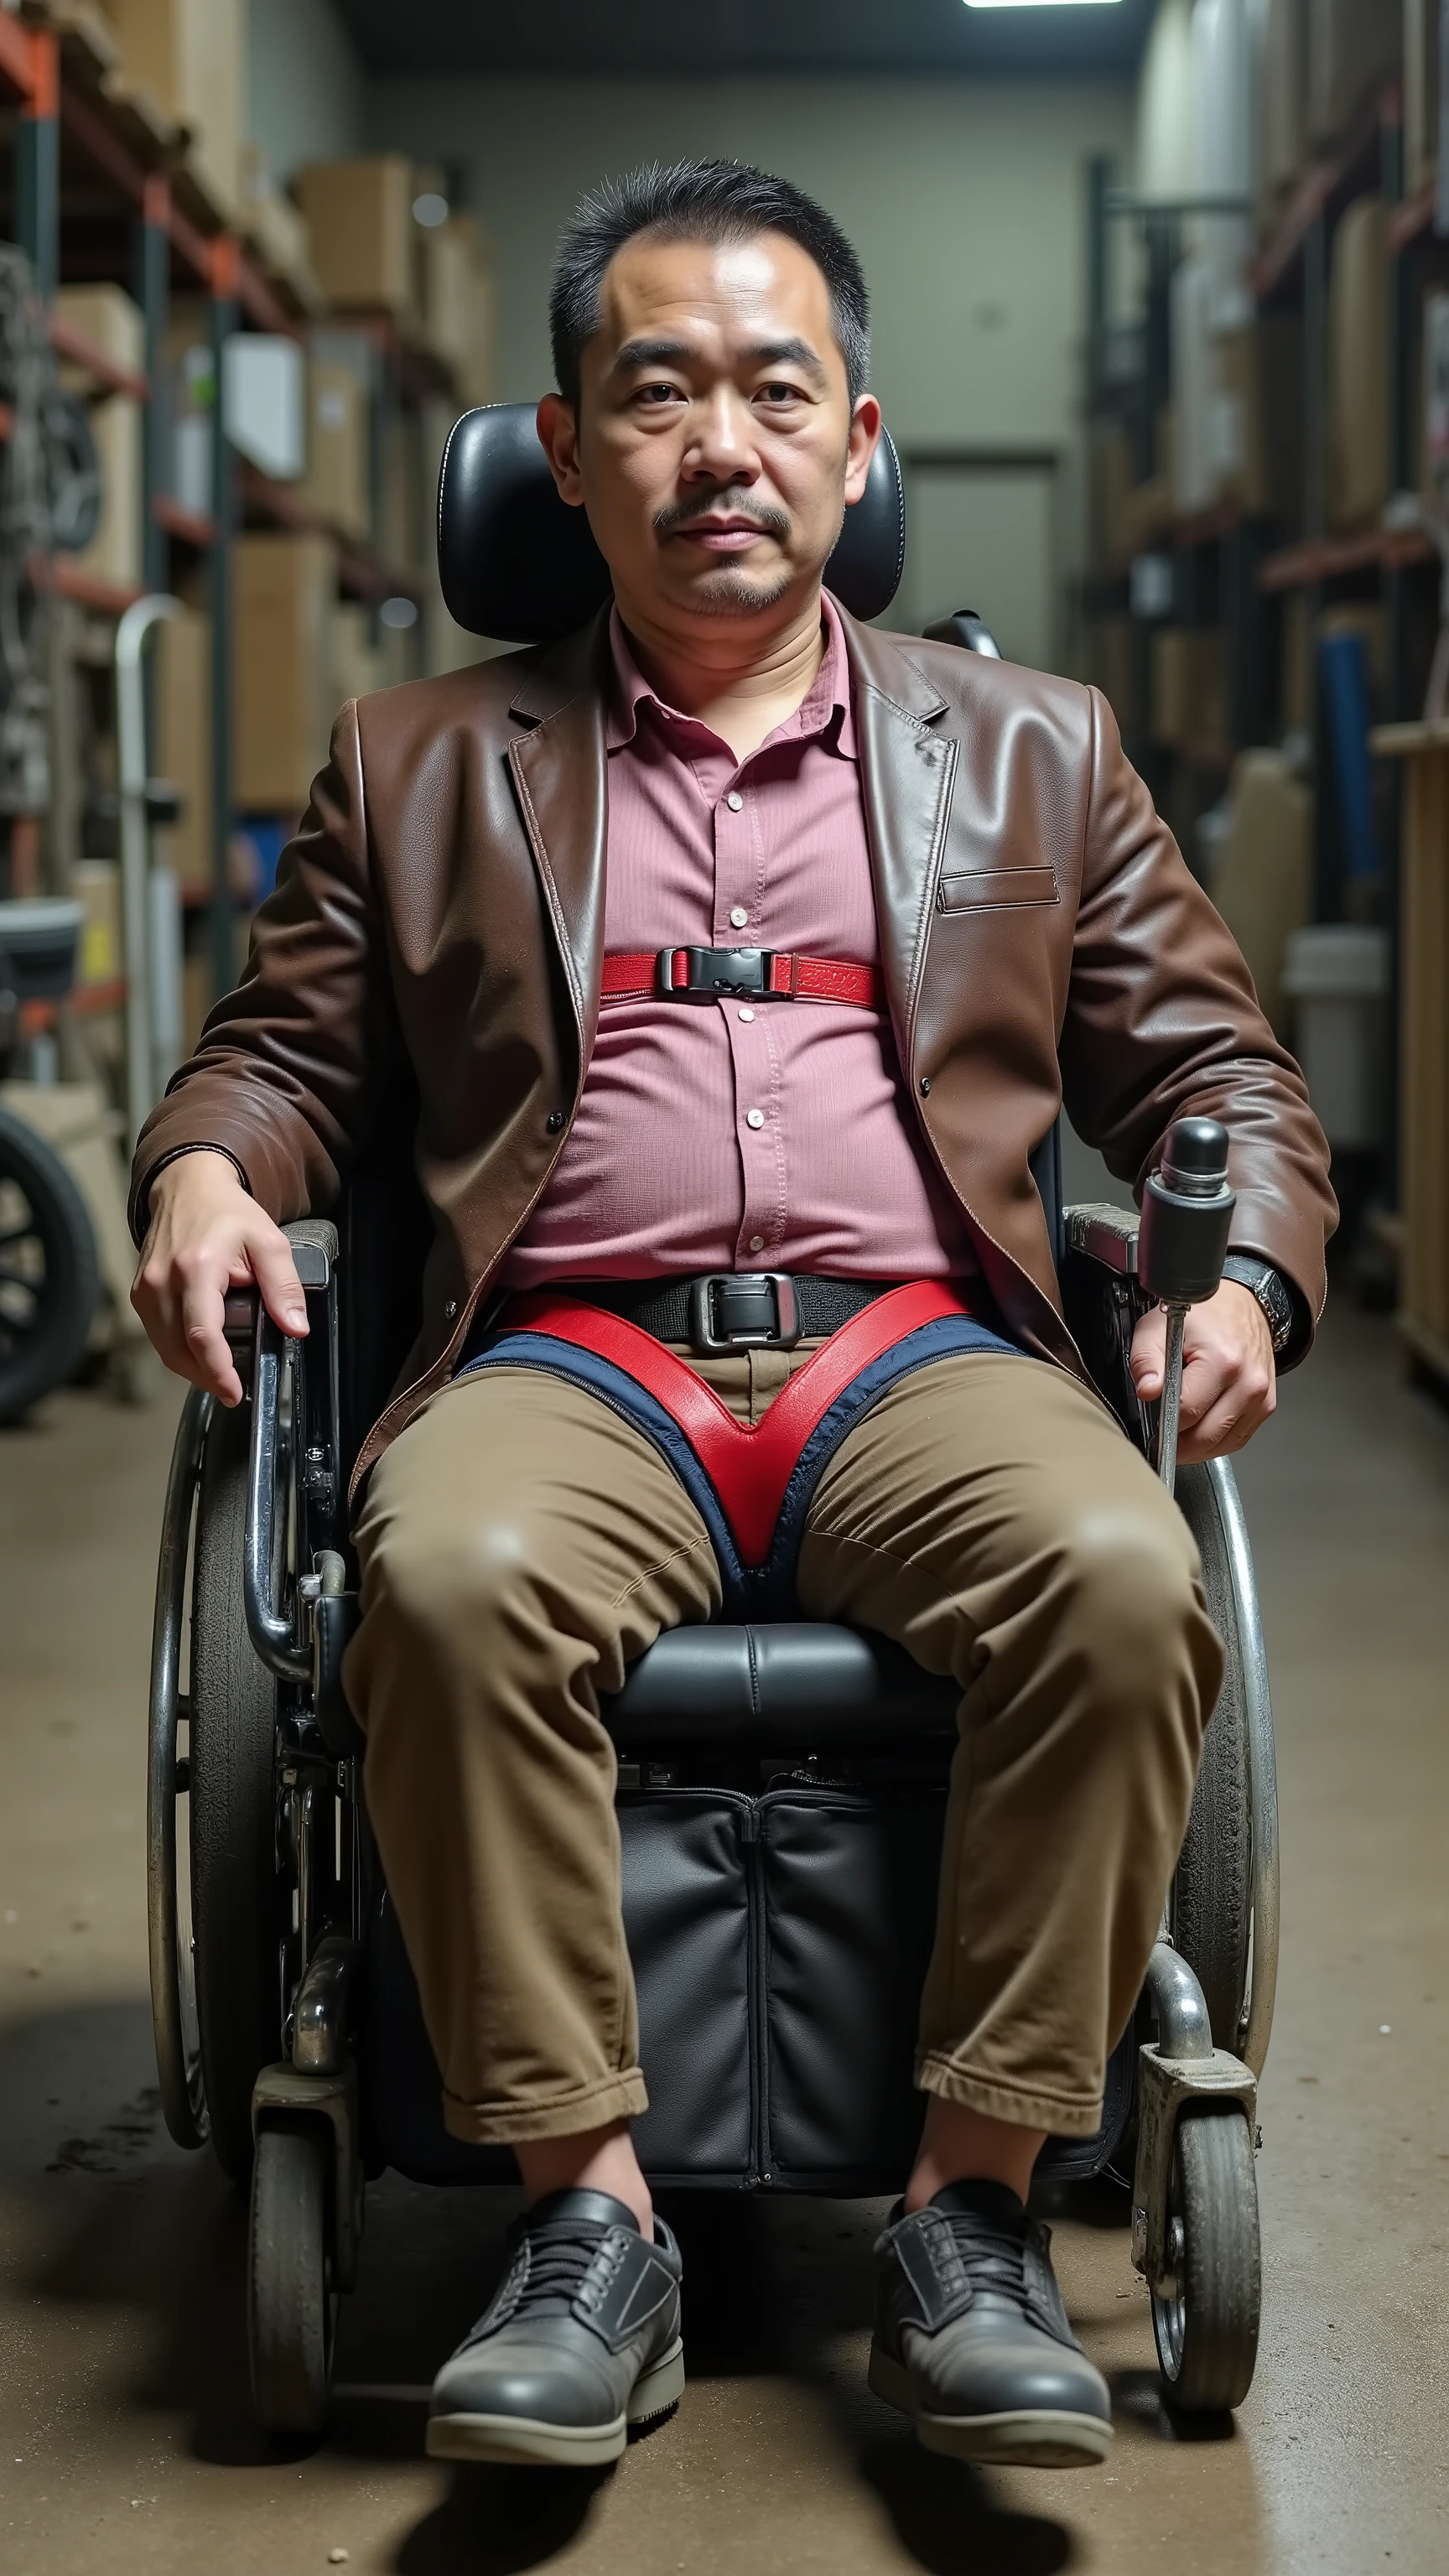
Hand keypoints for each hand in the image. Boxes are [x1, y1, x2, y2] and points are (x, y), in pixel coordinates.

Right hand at [131, 1150, 307, 1406]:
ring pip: (165, 1349)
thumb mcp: (269, 1242)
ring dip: (192, 1369)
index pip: (202, 1334)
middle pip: (179, 1350)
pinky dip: (179, 1352)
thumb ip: (284, 1286)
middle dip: (207, 1377)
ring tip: (221, 1375)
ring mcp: (146, 1289)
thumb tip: (296, 1327)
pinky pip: (158, 1336)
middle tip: (233, 1389)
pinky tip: (201, 1354)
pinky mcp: (141, 1294)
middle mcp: (162, 1281)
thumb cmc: (227, 1213)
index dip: (217, 1371)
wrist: (187, 1186)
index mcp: (196, 1268)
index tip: (234, 1391)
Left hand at [1129, 1279, 1274, 1462]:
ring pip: (1222, 1445)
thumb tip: (1147, 1392)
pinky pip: (1237, 1439)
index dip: (1163, 1423)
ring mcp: (1262, 1398)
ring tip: (1180, 1429)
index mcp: (1223, 1363)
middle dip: (1178, 1443)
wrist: (1244, 1304)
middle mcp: (1249, 1384)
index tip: (1152, 1422)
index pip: (1186, 1413)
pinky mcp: (1266, 1406)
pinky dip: (1216, 1440)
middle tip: (1160, 1434)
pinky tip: (1201, 1427)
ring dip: (1197, 1446)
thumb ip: (1146, 1360)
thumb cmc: (1203, 1314)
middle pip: (1206, 1438)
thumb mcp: (1158, 1326)